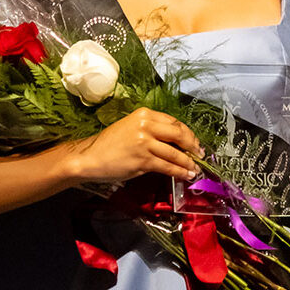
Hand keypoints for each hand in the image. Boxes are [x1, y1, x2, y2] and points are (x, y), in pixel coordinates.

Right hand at [69, 107, 201, 183]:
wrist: (90, 157)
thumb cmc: (110, 145)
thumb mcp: (131, 128)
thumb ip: (152, 130)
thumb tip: (175, 141)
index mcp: (144, 114)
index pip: (174, 122)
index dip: (188, 133)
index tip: (194, 142)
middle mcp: (145, 125)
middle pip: (179, 134)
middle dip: (193, 145)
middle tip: (200, 154)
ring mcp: (144, 142)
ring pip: (175, 153)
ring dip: (188, 162)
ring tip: (195, 168)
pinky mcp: (143, 159)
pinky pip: (167, 166)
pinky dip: (179, 171)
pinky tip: (185, 174)